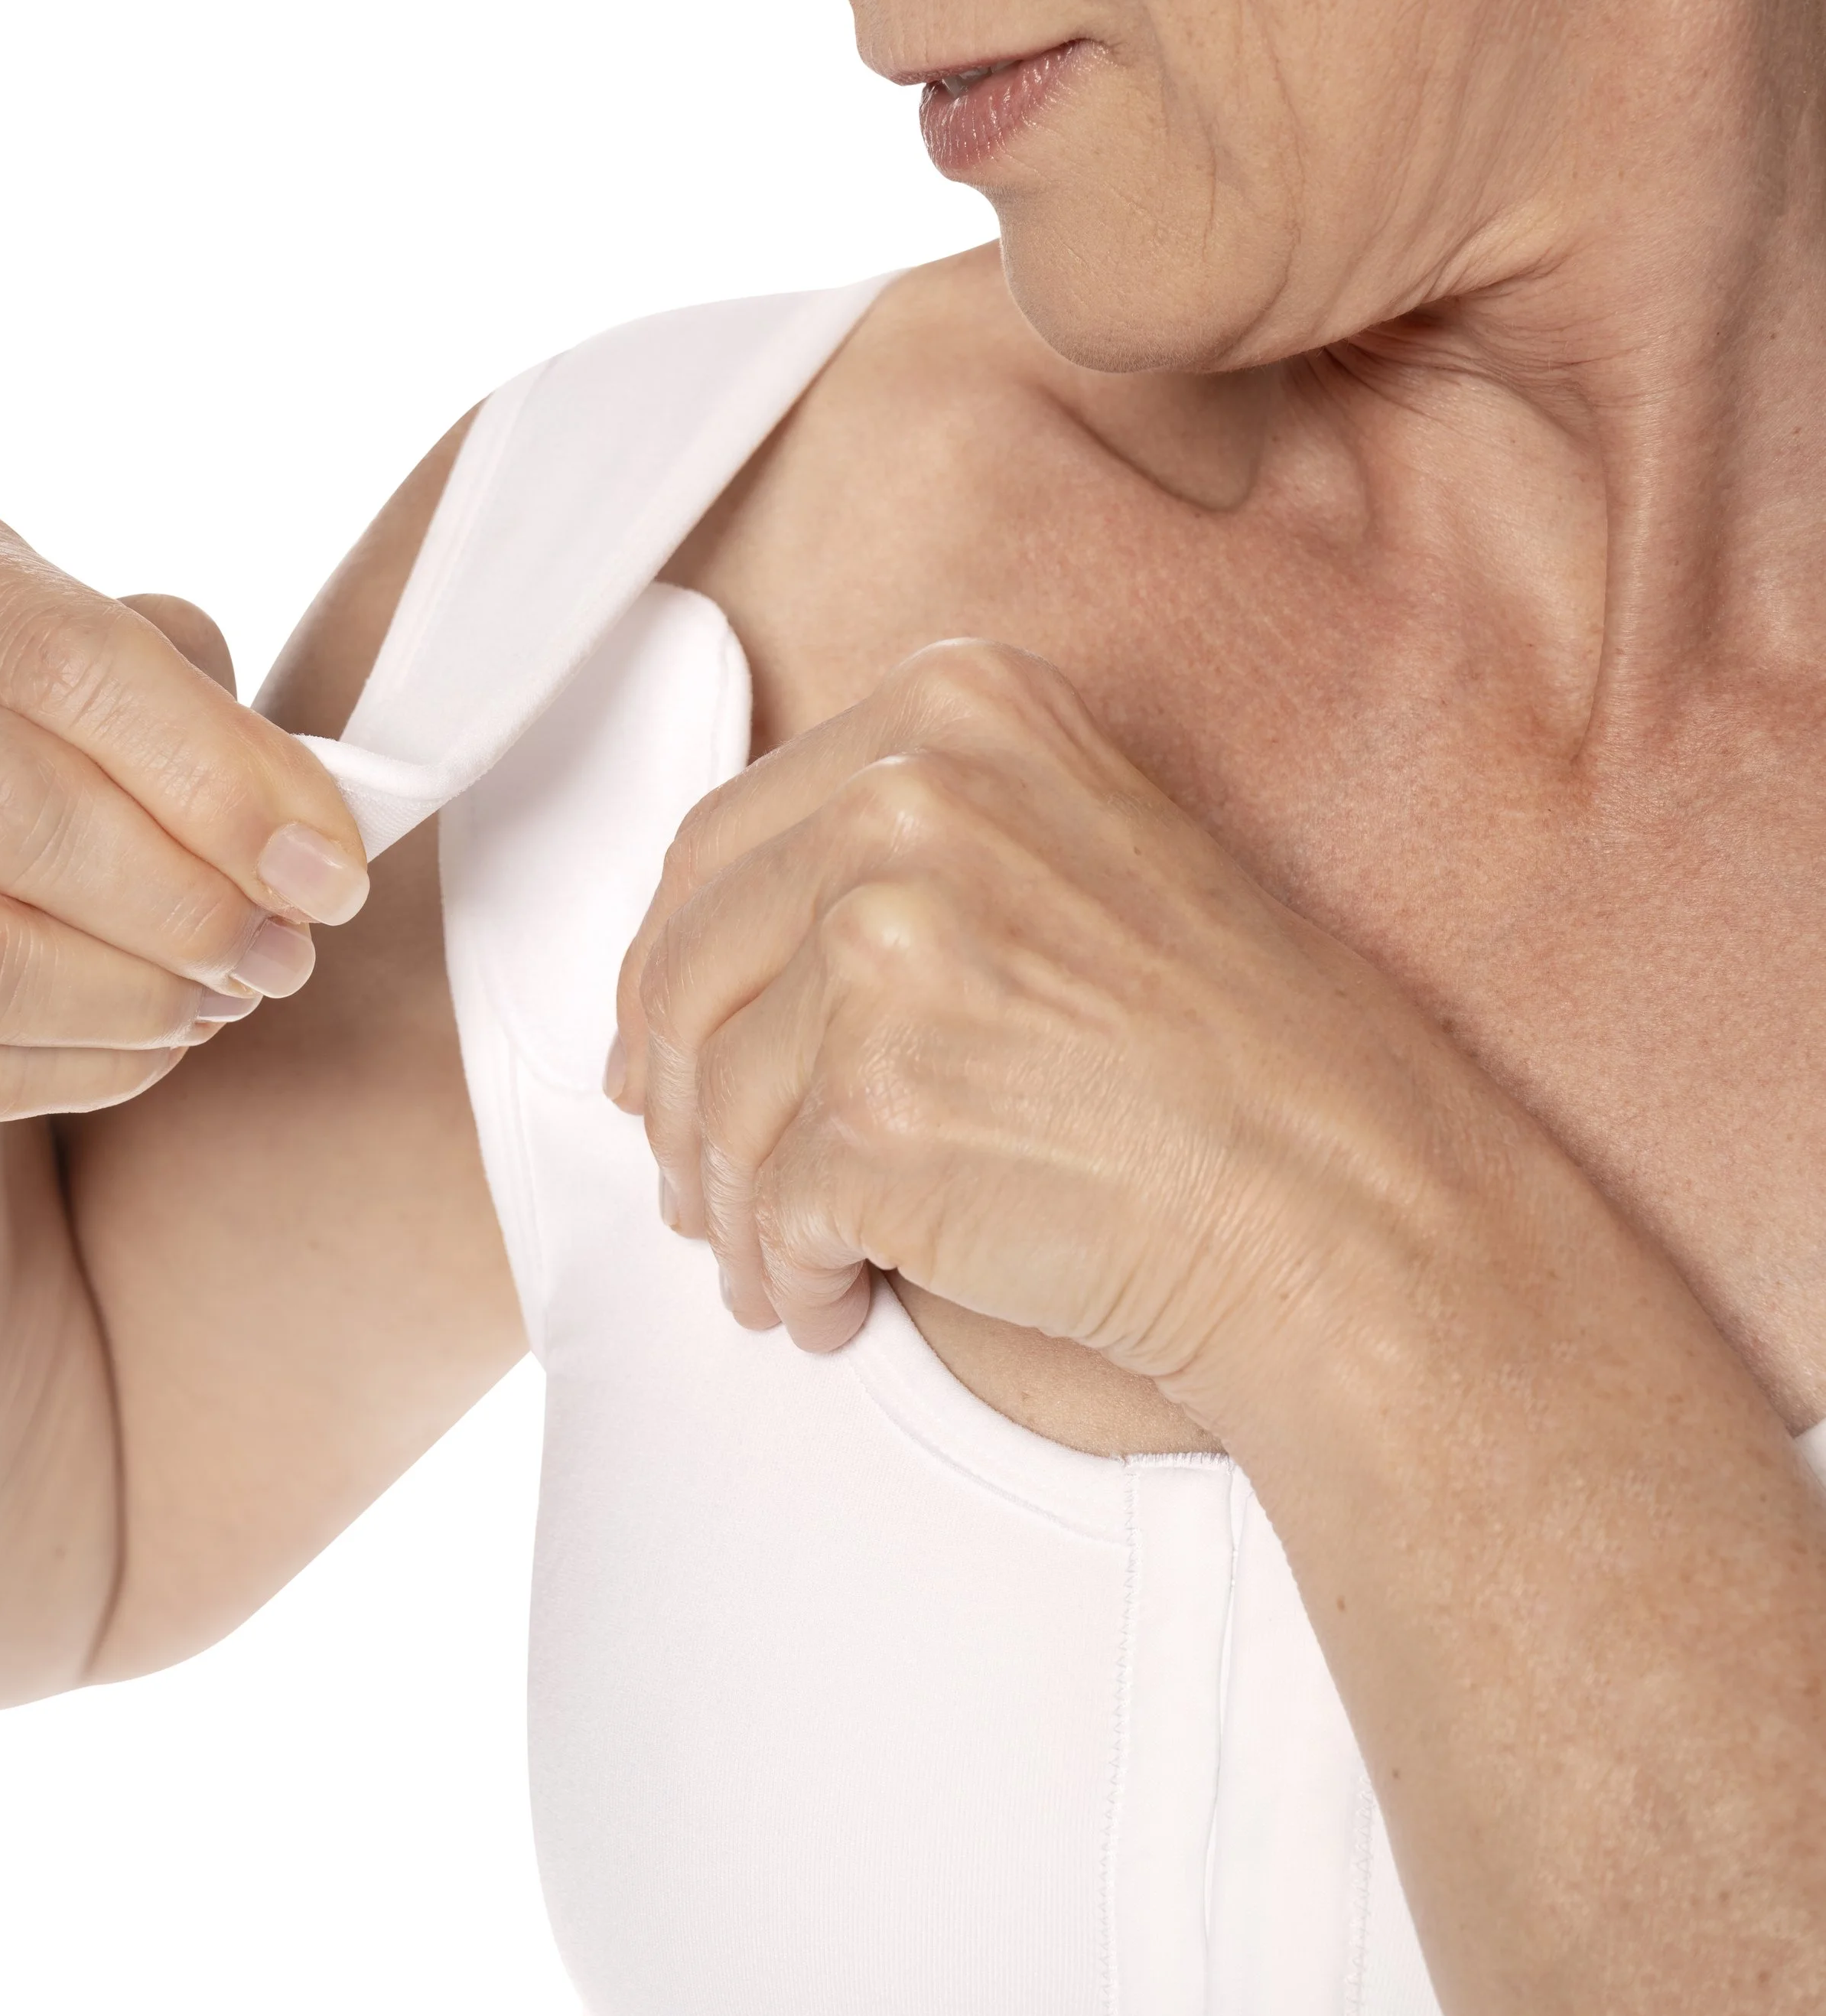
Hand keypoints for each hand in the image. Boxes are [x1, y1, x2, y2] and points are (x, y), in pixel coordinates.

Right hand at [0, 483, 368, 1119]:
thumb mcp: (63, 613)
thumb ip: (171, 684)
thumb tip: (295, 824)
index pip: (71, 665)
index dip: (221, 778)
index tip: (332, 870)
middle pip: (12, 809)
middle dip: (186, 904)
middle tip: (287, 952)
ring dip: (132, 1002)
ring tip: (226, 997)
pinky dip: (74, 1070)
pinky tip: (155, 1038)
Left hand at [612, 640, 1502, 1425]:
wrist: (1353, 1207)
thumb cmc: (1247, 1060)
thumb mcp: (1077, 853)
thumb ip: (906, 851)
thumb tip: (700, 959)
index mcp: (958, 708)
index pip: (719, 843)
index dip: (673, 967)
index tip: (662, 1047)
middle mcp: (908, 800)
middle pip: (688, 970)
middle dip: (675, 1100)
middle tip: (701, 1188)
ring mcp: (886, 952)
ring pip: (715, 1105)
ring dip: (734, 1213)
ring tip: (787, 1270)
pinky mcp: (874, 1111)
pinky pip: (765, 1215)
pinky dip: (785, 1279)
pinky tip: (835, 1307)